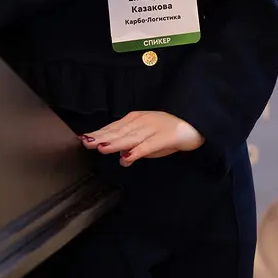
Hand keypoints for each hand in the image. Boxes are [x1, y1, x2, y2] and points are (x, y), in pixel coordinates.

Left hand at [79, 110, 203, 165]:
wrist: (194, 123)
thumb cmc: (169, 132)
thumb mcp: (149, 140)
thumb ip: (135, 148)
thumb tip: (122, 158)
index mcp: (135, 120)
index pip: (114, 128)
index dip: (99, 133)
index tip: (83, 138)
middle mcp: (141, 122)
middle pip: (118, 131)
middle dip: (102, 137)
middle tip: (86, 142)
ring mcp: (153, 128)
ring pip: (130, 137)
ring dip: (115, 143)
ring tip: (101, 148)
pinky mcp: (165, 137)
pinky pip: (149, 146)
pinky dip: (137, 152)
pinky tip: (127, 158)